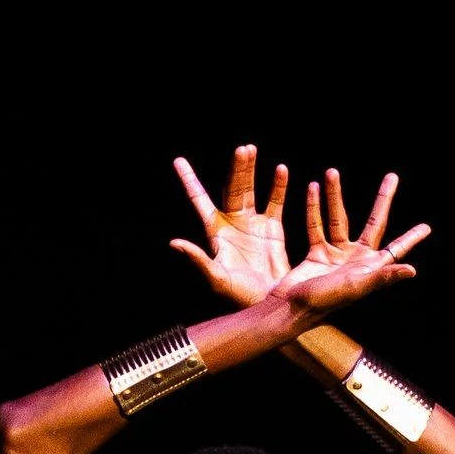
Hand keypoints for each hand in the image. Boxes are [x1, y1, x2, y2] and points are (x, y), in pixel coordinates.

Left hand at [169, 144, 293, 305]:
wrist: (270, 304)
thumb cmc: (239, 297)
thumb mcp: (217, 279)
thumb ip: (198, 260)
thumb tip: (174, 243)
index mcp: (215, 232)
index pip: (199, 200)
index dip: (189, 180)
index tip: (178, 161)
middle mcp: (232, 223)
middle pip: (231, 188)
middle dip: (236, 168)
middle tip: (242, 149)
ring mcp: (253, 225)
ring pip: (250, 190)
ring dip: (251, 170)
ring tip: (252, 150)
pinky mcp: (273, 230)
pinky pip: (275, 202)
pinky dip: (278, 186)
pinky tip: (280, 170)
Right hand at [283, 165, 433, 323]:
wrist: (291, 308)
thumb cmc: (326, 301)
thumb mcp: (357, 287)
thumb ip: (383, 277)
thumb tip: (412, 271)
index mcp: (371, 267)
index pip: (397, 248)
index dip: (411, 238)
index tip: (427, 227)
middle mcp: (357, 259)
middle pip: (373, 222)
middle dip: (382, 199)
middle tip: (392, 176)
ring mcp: (337, 255)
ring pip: (339, 218)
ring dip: (334, 196)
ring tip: (331, 172)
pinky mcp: (317, 253)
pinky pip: (316, 226)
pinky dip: (313, 208)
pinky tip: (312, 187)